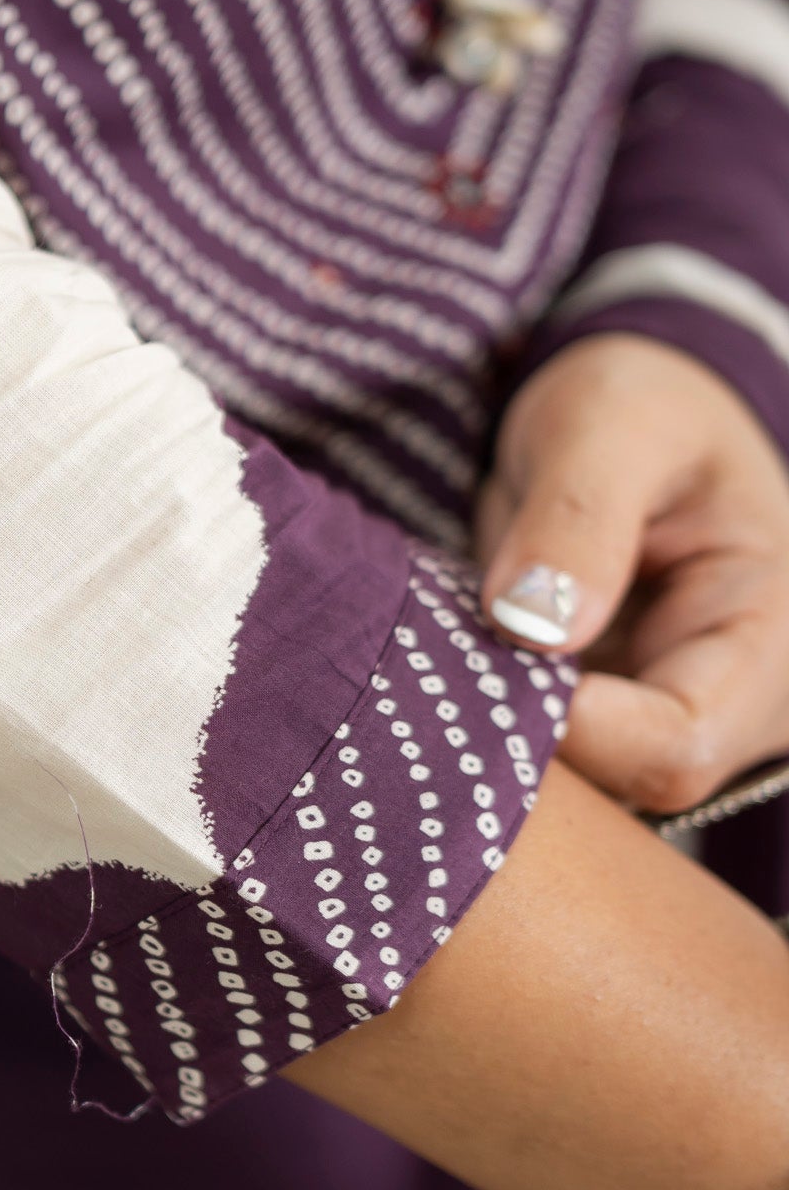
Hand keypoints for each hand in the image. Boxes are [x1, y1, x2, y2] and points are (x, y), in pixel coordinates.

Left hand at [476, 333, 788, 815]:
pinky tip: (439, 671)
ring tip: (436, 655)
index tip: (486, 654)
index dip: (572, 726)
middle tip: (434, 660)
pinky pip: (541, 756)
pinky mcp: (606, 720)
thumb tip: (528, 625)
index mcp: (769, 638)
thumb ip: (577, 518)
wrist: (628, 411)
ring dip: (496, 732)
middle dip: (522, 738)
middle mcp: (733, 704)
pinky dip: (483, 720)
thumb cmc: (639, 404)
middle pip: (623, 784)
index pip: (677, 744)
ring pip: (577, 785)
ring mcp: (664, 719)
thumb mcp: (610, 426)